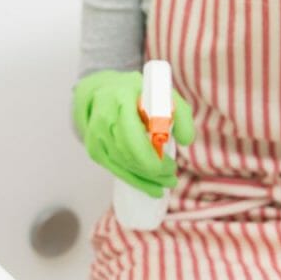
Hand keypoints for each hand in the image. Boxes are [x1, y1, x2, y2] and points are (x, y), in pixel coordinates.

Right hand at [73, 69, 194, 196]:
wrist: (103, 92)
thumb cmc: (138, 94)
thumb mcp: (162, 94)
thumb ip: (180, 114)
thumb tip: (186, 141)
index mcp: (121, 99)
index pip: (133, 136)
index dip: (152, 157)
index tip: (172, 165)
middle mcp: (104, 117)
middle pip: (128, 154)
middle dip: (153, 171)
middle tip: (172, 177)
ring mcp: (96, 135)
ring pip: (123, 165)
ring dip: (146, 179)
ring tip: (166, 183)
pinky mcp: (94, 149)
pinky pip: (116, 170)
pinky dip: (135, 181)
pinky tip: (151, 188)